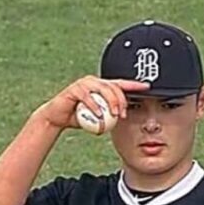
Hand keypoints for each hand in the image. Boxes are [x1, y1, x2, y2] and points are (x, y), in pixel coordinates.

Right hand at [33, 76, 149, 129]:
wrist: (57, 118)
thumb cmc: (77, 118)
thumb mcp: (96, 119)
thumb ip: (108, 118)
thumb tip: (121, 122)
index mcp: (101, 87)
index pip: (120, 84)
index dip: (134, 85)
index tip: (146, 87)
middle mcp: (94, 82)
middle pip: (113, 87)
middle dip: (122, 100)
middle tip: (123, 114)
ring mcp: (84, 84)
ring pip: (103, 89)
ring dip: (111, 102)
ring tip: (113, 114)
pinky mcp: (75, 89)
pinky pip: (88, 96)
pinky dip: (94, 106)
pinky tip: (98, 115)